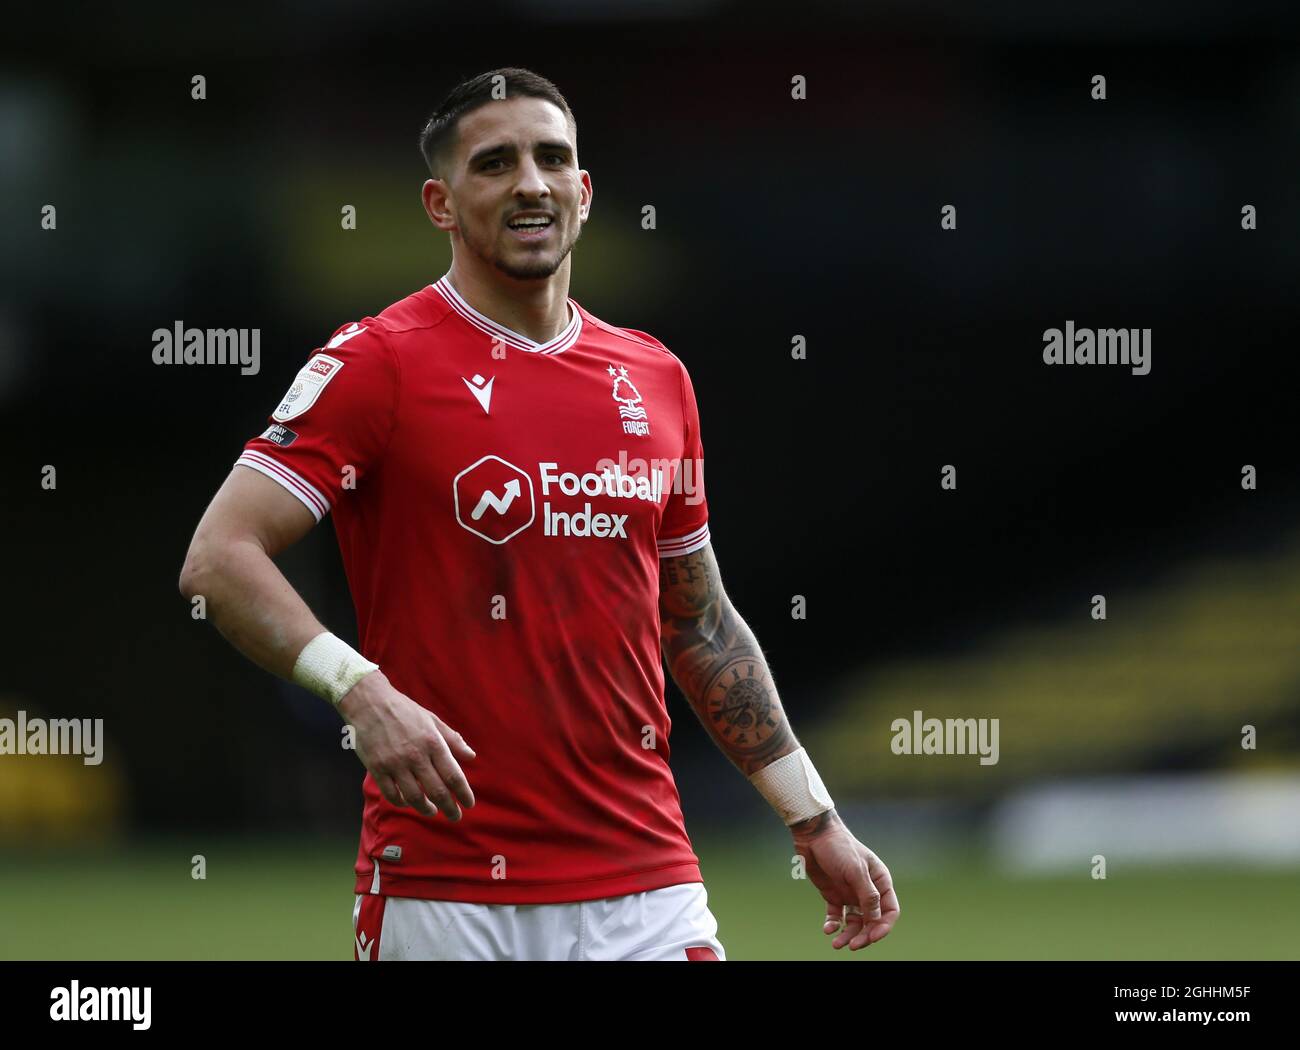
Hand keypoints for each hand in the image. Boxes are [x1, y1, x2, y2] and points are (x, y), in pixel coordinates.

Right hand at [337, 670, 475, 819]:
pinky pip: (391, 794)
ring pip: (414, 797)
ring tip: (433, 812)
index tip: (469, 804)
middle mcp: (415, 756)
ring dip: (426, 809)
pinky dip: (401, 803)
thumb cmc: (404, 710)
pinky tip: (408, 804)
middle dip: (449, 808)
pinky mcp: (377, 768)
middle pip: (436, 791)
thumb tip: (471, 756)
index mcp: (432, 742)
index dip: (463, 793)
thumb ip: (452, 740)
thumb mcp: (432, 720)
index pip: (453, 775)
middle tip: (455, 816)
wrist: (370, 703)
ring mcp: (395, 764)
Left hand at [792, 809, 899, 949]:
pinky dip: (833, 924)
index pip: (889, 911)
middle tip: (852, 946)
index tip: (872, 937)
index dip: (883, 927)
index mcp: (880, 882)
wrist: (814, 836)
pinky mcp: (833, 895)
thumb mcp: (856, 870)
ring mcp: (850, 894)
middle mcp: (867, 890)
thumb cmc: (839, 847)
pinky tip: (828, 929)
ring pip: (853, 922)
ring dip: (847, 934)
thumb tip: (875, 920)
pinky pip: (836, 916)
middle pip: (871, 921)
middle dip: (863, 935)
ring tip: (836, 944)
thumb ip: (867, 895)